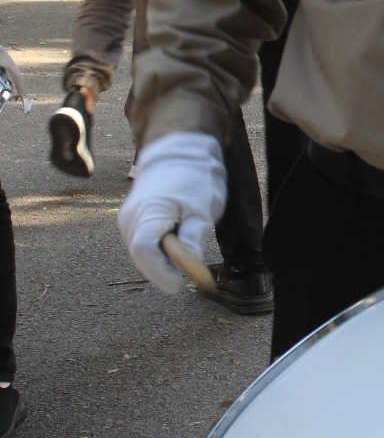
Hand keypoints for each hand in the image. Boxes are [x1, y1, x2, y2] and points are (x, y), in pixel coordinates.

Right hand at [117, 132, 225, 292]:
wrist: (179, 151)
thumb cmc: (193, 177)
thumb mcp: (202, 208)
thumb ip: (193, 238)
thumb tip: (190, 266)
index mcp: (148, 212)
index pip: (145, 252)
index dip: (160, 273)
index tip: (179, 286)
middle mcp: (130, 218)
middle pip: (142, 257)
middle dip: (164, 269)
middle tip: (190, 271)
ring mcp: (128, 219)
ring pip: (142, 253)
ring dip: (162, 260)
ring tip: (185, 247)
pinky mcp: (132, 220)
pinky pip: (143, 243)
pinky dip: (159, 250)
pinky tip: (176, 240)